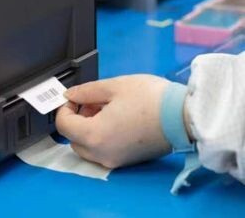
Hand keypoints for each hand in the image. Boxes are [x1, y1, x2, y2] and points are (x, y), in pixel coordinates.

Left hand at [56, 75, 171, 168]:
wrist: (184, 117)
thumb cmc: (150, 99)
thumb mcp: (113, 86)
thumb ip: (86, 91)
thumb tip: (70, 95)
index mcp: (95, 135)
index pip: (63, 125)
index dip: (64, 107)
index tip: (74, 96)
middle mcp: (102, 154)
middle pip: (73, 139)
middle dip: (76, 119)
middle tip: (90, 101)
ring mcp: (115, 160)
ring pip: (87, 147)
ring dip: (87, 127)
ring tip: (104, 107)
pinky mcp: (127, 162)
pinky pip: (102, 150)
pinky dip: (100, 136)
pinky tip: (114, 118)